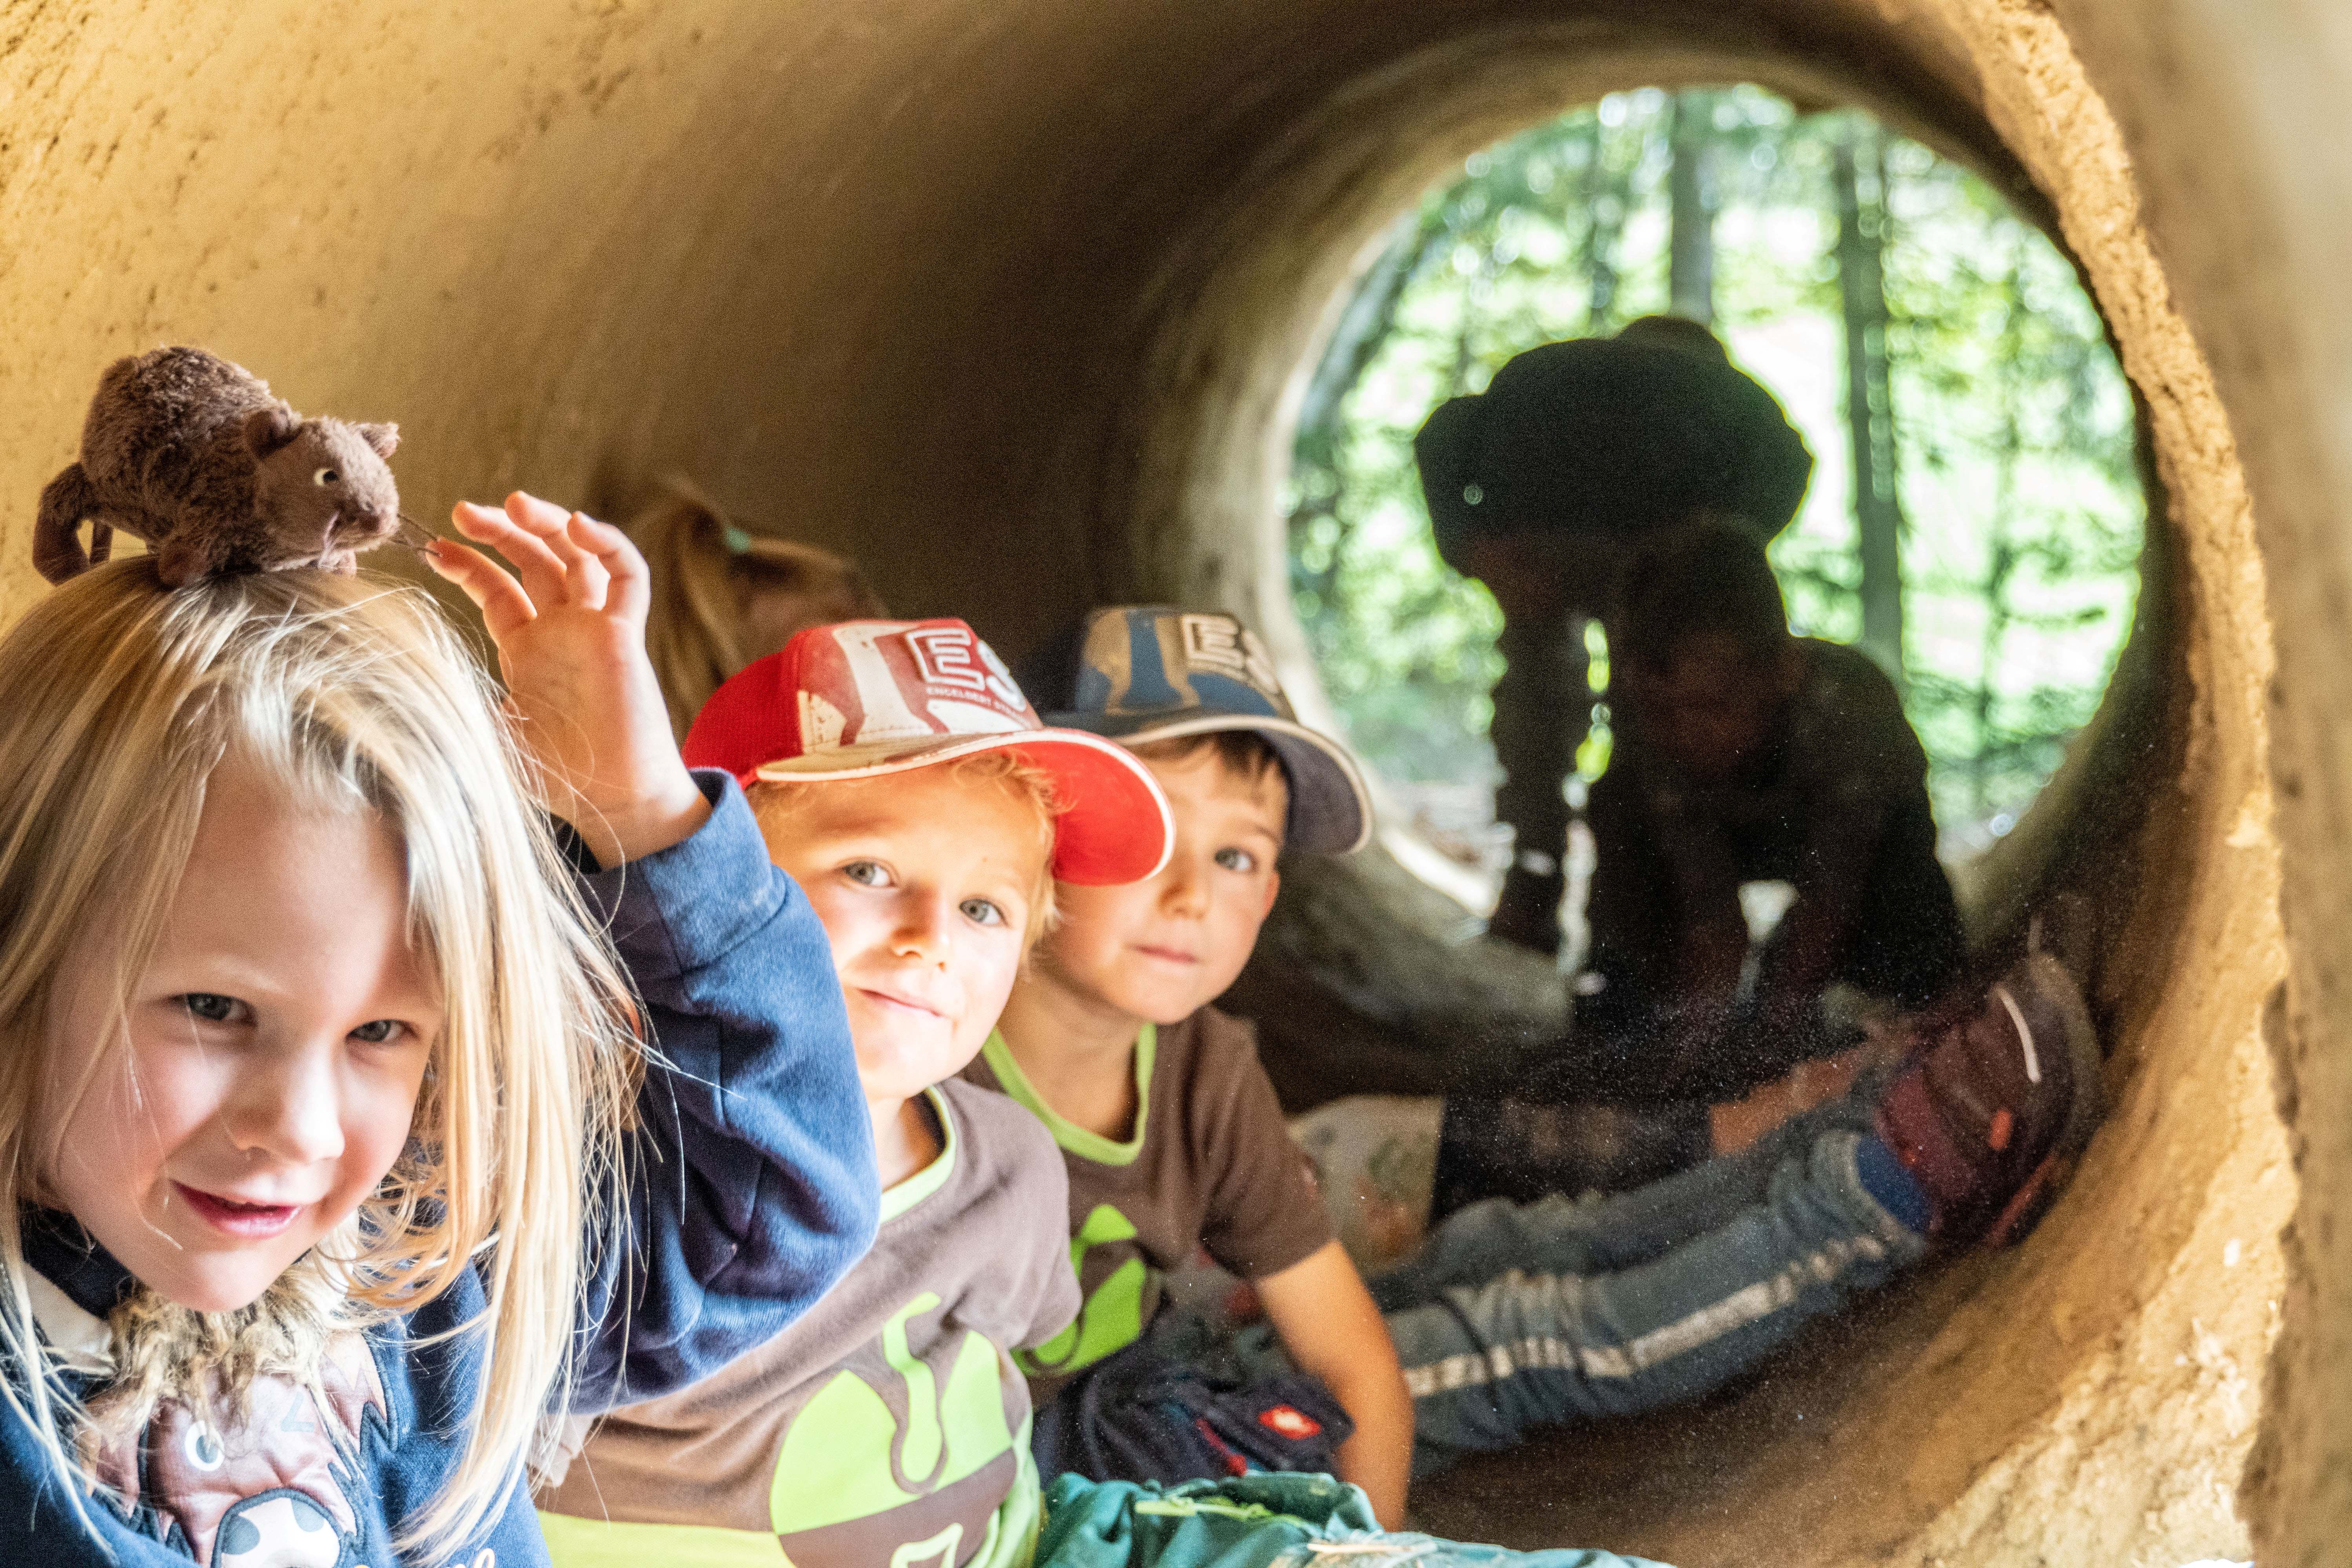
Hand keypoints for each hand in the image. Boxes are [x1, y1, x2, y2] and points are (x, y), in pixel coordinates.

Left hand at [425, 492, 709, 866]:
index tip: (434, 546)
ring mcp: (594, 629)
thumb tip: (387, 709)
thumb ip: (449, 715)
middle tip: (462, 511)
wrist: (612, 803)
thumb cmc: (555, 780)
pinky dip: (608, 544)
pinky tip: (578, 525)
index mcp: (528, 651)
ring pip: (578, 556)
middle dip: (500, 529)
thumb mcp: (481, 740)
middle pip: (534, 560)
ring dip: (548, 522)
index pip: (498, 590)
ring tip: (516, 503)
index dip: (468, 563)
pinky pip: (627, 577)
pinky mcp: (625, 634)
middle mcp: (562, 632)